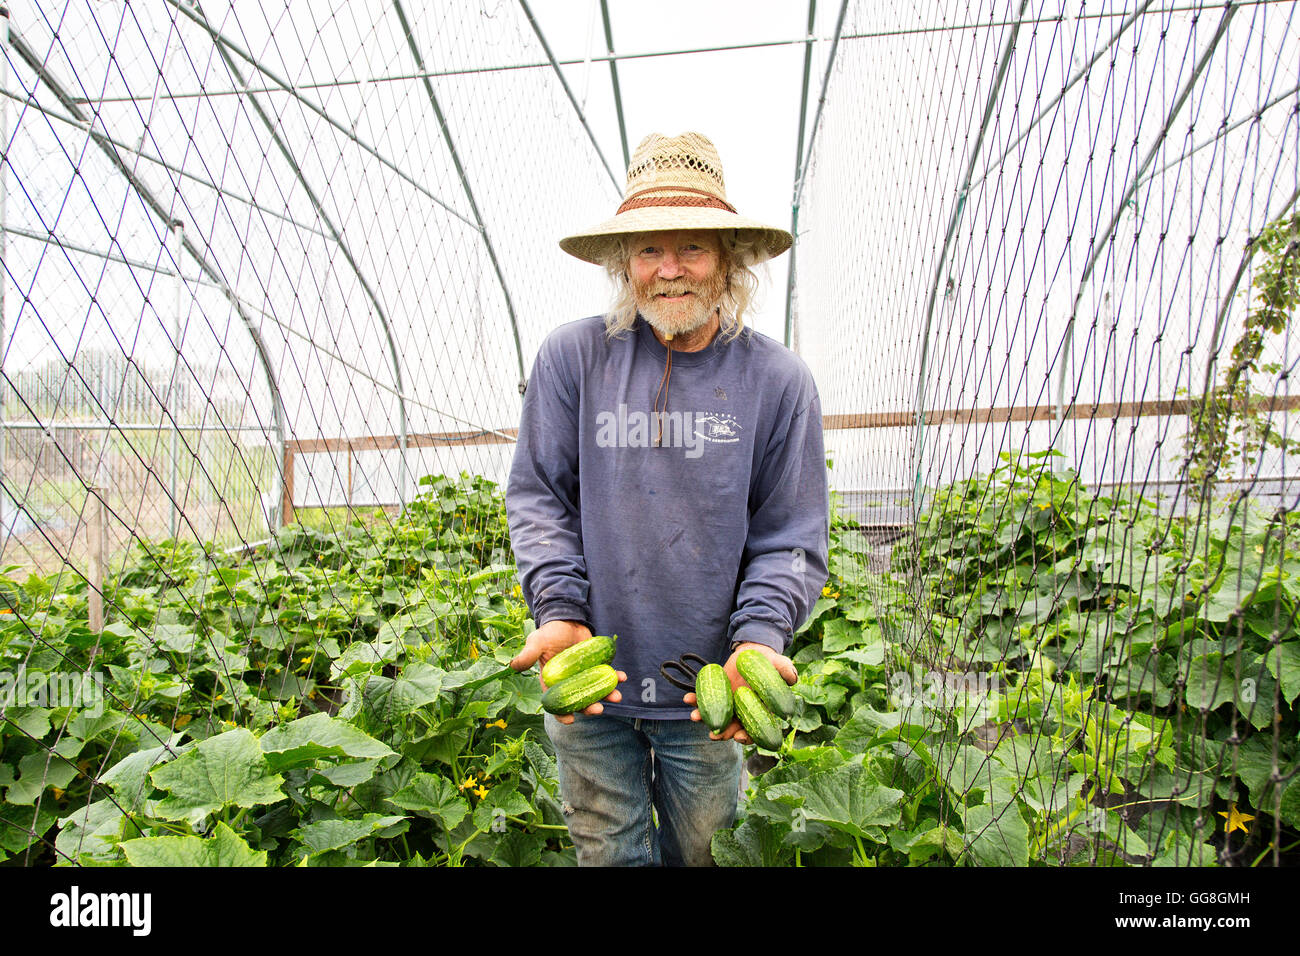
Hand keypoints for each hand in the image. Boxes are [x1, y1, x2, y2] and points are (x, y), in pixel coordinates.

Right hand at [510, 619, 625, 723]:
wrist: (567, 618)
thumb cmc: (549, 632)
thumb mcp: (537, 642)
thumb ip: (528, 655)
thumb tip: (513, 666)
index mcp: (553, 682)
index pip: (557, 703)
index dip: (562, 713)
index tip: (571, 720)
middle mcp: (569, 682)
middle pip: (579, 701)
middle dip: (589, 708)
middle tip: (599, 709)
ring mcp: (584, 675)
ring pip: (596, 690)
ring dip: (606, 695)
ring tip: (616, 696)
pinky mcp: (596, 665)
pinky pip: (606, 674)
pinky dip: (615, 677)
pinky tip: (622, 677)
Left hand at [685, 642, 796, 743]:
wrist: (753, 652)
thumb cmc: (770, 662)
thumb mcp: (781, 664)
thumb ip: (786, 671)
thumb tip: (792, 679)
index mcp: (761, 711)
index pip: (755, 730)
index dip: (748, 737)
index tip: (740, 737)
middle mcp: (743, 712)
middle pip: (733, 728)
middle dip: (723, 733)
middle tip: (714, 734)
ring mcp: (729, 704)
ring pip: (716, 717)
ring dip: (704, 719)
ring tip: (695, 716)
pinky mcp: (717, 693)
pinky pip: (705, 699)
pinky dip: (696, 700)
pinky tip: (688, 698)